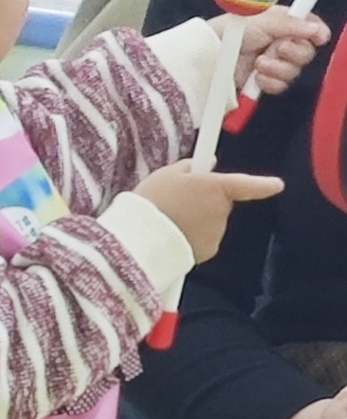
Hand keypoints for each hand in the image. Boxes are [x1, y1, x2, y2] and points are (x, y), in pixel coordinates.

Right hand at [132, 161, 285, 262]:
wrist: (140, 240)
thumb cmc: (152, 204)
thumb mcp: (165, 175)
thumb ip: (188, 168)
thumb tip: (200, 166)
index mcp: (216, 187)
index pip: (247, 185)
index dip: (264, 184)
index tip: (277, 185)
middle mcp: (221, 210)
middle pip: (219, 202)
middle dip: (203, 201)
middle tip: (177, 200)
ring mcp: (216, 232)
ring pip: (209, 222)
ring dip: (194, 220)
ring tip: (168, 220)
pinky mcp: (206, 251)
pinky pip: (201, 240)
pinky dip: (190, 238)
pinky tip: (171, 235)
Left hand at [233, 6, 331, 97]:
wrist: (208, 55)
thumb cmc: (230, 31)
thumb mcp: (263, 20)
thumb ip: (292, 24)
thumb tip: (316, 29)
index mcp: (282, 24)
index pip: (310, 29)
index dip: (316, 33)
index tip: (317, 37)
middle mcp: (279, 43)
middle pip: (306, 53)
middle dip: (294, 53)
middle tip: (277, 48)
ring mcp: (271, 64)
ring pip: (293, 72)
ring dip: (278, 68)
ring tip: (259, 63)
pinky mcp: (261, 81)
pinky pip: (279, 86)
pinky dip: (270, 82)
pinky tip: (257, 77)